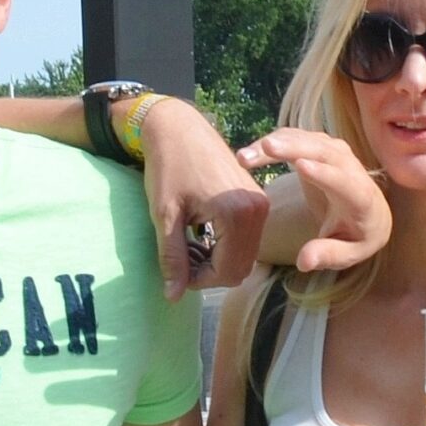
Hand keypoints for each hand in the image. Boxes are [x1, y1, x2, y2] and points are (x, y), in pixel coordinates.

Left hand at [138, 99, 270, 298]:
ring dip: (216, 261)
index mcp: (238, 214)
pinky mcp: (257, 200)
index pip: (227, 272)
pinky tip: (198, 235)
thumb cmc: (167, 167)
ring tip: (186, 246)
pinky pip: (246, 239)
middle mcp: (257, 210)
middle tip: (180, 260)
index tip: (175, 272)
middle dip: (209, 273)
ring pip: (244, 256)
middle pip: (240, 268)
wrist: (178, 128)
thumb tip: (173, 297)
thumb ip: (172, 258)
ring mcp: (260, 204)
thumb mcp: (164, 216)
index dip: (199, 281)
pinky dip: (223, 247)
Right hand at [238, 129, 389, 273]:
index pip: (344, 182)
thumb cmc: (356, 236)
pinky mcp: (319, 145)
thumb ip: (327, 255)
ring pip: (305, 139)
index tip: (300, 166)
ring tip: (243, 157)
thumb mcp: (347, 253)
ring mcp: (334, 152)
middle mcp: (350, 167)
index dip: (324, 174)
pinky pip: (295, 138)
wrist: (370, 211)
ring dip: (275, 143)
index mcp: (360, 196)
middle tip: (264, 147)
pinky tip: (249, 153)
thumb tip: (304, 261)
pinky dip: (272, 142)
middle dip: (294, 147)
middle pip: (323, 151)